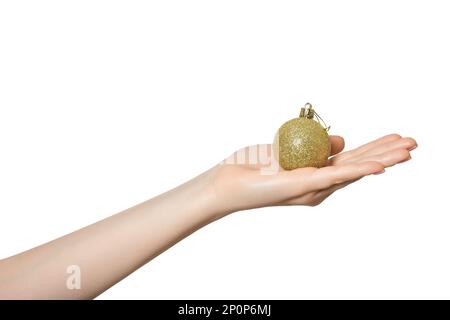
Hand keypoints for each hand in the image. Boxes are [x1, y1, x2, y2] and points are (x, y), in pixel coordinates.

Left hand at [213, 134, 416, 212]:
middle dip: (387, 153)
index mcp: (317, 175)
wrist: (229, 183)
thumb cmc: (254, 168)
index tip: (397, 137)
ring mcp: (314, 188)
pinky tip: (380, 166)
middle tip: (414, 143)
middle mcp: (319, 185)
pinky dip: (359, 170)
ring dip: (383, 160)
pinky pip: (336, 176)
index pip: (352, 160)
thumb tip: (342, 140)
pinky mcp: (305, 187)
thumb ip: (317, 146)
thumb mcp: (289, 149)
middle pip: (359, 166)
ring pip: (355, 172)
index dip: (375, 149)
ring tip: (408, 151)